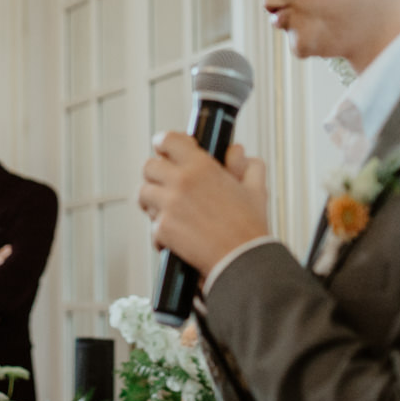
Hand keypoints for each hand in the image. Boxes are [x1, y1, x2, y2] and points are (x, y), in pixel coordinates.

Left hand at [138, 132, 269, 272]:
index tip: (165, 150)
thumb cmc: (249, 227)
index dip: (164, 144)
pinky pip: (151, 225)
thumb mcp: (255, 188)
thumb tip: (236, 151)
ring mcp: (169, 205)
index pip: (168, 140)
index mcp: (201, 166)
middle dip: (156, 175)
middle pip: (149, 166)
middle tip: (166, 184)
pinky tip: (176, 236)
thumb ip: (247, 164)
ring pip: (143, 193)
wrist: (241, 260)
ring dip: (153, 201)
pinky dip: (161, 232)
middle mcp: (181, 182)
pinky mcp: (162, 229)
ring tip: (168, 210)